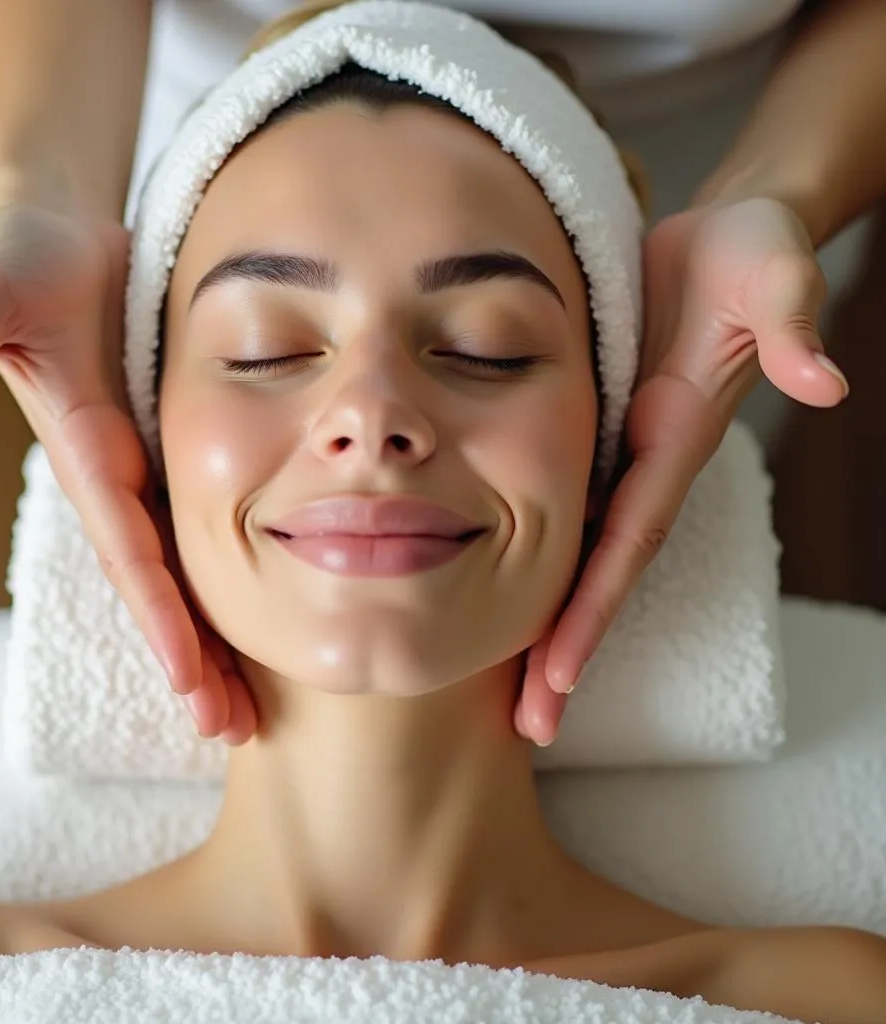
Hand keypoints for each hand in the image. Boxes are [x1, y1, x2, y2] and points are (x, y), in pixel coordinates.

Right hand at [0, 202, 256, 744]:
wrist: (64, 231)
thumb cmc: (23, 258)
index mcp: (87, 454)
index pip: (127, 552)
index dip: (157, 615)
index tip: (185, 680)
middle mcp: (117, 475)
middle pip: (158, 586)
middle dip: (188, 657)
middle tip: (229, 729)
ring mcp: (145, 467)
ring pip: (184, 570)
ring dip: (210, 641)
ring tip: (244, 708)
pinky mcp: (168, 446)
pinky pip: (201, 526)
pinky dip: (222, 580)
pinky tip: (249, 622)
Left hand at [515, 197, 848, 744]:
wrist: (719, 236)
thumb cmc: (747, 253)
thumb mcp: (770, 271)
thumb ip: (792, 321)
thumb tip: (825, 379)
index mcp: (673, 439)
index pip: (630, 541)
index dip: (595, 606)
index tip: (562, 674)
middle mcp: (644, 463)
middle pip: (601, 573)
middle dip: (568, 649)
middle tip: (533, 727)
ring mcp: (618, 455)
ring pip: (575, 555)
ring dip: (548, 625)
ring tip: (516, 699)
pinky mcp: (595, 435)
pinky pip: (560, 511)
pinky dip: (534, 561)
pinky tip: (502, 600)